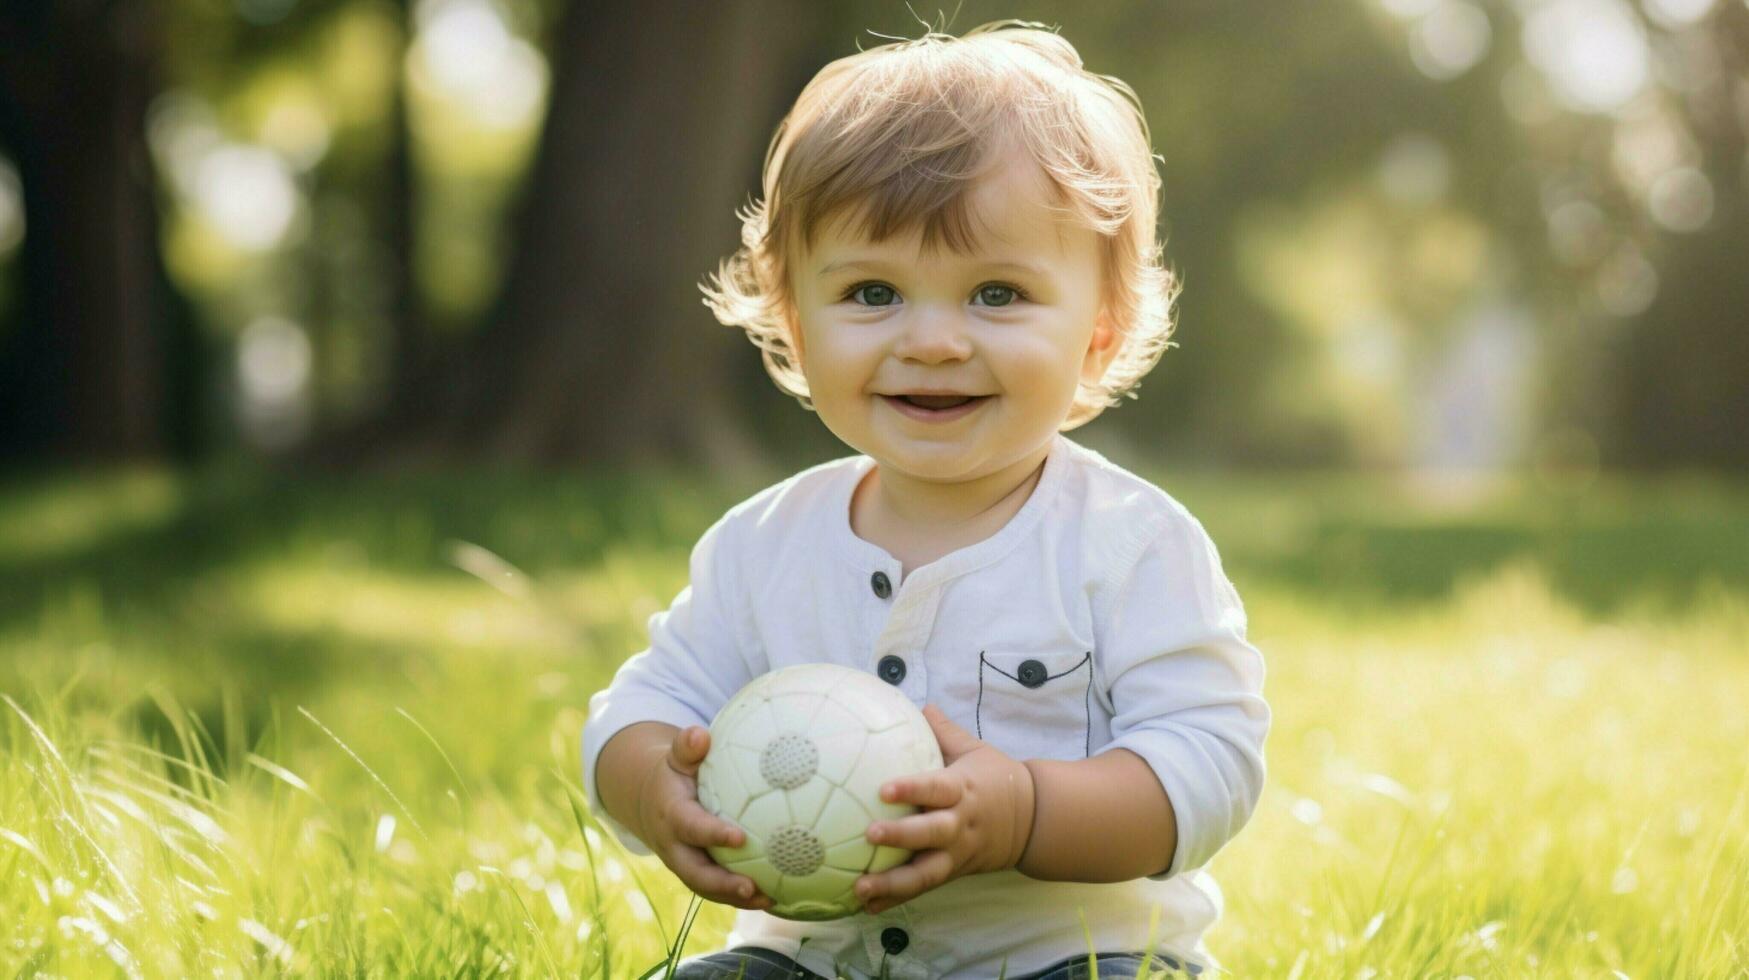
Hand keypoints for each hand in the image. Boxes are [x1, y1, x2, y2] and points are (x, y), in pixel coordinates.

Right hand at [636, 725, 773, 910]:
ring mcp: (685, 866)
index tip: (740, 838)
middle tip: (751, 887)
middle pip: (695, 873)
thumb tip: (700, 735)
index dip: (712, 834)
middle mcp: (675, 848)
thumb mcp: (677, 758)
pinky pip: (719, 891)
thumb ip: (688, 747)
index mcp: (672, 817)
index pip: (691, 828)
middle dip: (722, 884)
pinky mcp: (697, 876)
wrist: (653, 804)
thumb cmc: (677, 775)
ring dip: (736, 899)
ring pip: (708, 889)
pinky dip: (742, 899)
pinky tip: (775, 899)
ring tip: (769, 900)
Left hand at [854, 704, 1035, 914]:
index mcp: (963, 790)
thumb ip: (943, 731)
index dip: (911, 789)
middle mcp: (960, 825)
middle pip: (931, 834)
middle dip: (901, 837)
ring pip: (926, 873)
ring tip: (860, 887)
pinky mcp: (953, 873)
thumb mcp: (974, 750)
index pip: (936, 788)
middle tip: (869, 834)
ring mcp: (957, 854)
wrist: (1032, 821)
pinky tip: (866, 909)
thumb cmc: (995, 779)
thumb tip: (918, 703)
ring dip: (892, 883)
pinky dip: (894, 900)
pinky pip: (923, 889)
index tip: (883, 789)